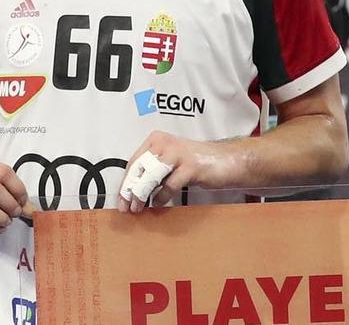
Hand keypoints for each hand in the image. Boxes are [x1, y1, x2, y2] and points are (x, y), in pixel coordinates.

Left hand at [117, 131, 239, 212]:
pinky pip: (169, 185)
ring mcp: (178, 153)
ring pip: (151, 176)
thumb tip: (132, 191)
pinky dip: (161, 197)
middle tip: (126, 207)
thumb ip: (153, 171)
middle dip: (130, 190)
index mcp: (157, 139)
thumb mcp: (170, 162)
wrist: (228, 161)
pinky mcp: (191, 166)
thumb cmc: (197, 163)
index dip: (125, 182)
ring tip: (138, 208)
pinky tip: (158, 204)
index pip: (134, 162)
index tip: (121, 199)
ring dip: (142, 195)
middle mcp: (165, 143)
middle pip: (139, 169)